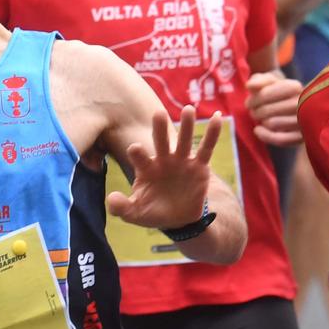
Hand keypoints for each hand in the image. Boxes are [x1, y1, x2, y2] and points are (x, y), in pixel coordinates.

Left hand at [108, 107, 222, 229]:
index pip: (140, 157)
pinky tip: (217, 117)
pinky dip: (213, 133)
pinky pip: (206, 148)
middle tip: (158, 113)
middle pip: (160, 141)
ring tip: (188, 109)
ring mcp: (182, 161)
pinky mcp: (199, 166)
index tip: (135, 148)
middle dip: (159, 129)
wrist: (178, 218)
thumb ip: (121, 207)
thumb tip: (111, 198)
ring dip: (186, 125)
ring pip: (184, 140)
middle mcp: (163, 160)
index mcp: (146, 168)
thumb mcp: (135, 213)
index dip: (137, 153)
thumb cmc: (153, 212)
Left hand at [247, 71, 302, 145]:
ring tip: (260, 118)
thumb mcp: (268, 82)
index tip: (249, 103)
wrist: (292, 106)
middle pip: (266, 110)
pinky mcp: (302, 137)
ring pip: (272, 124)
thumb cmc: (277, 92)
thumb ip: (258, 80)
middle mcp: (302, 103)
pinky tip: (257, 130)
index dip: (253, 100)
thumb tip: (249, 86)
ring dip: (261, 122)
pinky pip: (280, 140)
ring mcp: (304, 121)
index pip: (265, 94)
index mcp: (294, 86)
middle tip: (253, 112)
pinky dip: (265, 136)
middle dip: (255, 112)